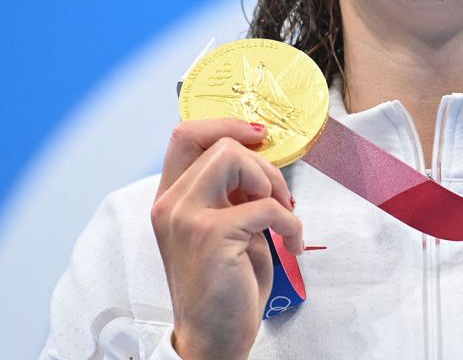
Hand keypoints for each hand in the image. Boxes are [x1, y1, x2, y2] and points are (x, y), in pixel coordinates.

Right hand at [151, 119, 303, 359]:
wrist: (212, 340)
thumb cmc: (224, 288)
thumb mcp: (223, 230)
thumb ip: (231, 195)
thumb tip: (262, 163)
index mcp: (170, 200)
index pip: (185, 135)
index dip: (225, 124)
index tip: (259, 135)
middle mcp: (170, 204)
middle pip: (220, 144)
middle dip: (264, 165)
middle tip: (280, 199)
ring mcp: (186, 218)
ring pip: (234, 158)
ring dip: (271, 183)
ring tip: (282, 216)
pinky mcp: (211, 235)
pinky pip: (265, 206)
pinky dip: (289, 222)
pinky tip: (291, 244)